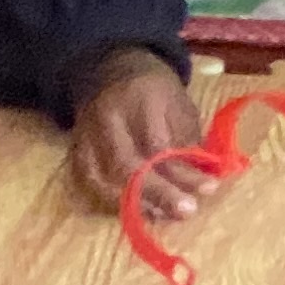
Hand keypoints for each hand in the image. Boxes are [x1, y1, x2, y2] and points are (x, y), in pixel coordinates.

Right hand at [69, 46, 209, 225]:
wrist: (110, 69)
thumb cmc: (154, 89)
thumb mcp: (180, 103)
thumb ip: (189, 141)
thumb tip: (204, 180)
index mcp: (140, 97)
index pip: (159, 145)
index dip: (183, 172)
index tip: (209, 188)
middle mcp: (107, 119)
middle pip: (127, 167)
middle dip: (159, 194)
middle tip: (187, 210)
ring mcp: (85, 138)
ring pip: (105, 182)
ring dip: (137, 205)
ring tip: (166, 214)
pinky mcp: (75, 154)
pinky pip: (91, 187)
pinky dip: (115, 204)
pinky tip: (139, 211)